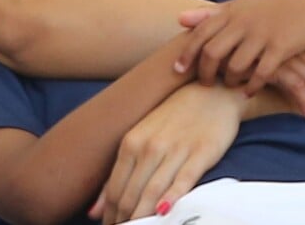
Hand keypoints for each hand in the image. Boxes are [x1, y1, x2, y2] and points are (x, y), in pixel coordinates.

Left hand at [87, 82, 243, 224]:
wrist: (211, 93)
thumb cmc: (173, 118)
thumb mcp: (141, 137)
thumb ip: (118, 174)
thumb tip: (93, 211)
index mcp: (132, 141)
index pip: (115, 190)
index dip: (111, 215)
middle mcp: (150, 145)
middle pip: (131, 195)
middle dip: (124, 221)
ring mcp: (176, 149)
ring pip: (153, 192)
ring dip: (143, 218)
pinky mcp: (201, 153)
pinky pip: (183, 181)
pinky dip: (171, 200)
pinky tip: (164, 214)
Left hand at [175, 0, 304, 91]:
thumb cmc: (266, 9)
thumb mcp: (238, 6)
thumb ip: (209, 14)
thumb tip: (179, 19)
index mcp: (230, 12)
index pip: (200, 33)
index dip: (187, 53)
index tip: (177, 70)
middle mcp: (243, 23)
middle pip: (213, 52)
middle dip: (205, 72)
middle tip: (205, 83)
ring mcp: (262, 36)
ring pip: (236, 65)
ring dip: (230, 80)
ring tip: (229, 85)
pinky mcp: (281, 48)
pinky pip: (262, 73)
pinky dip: (253, 85)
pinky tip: (249, 91)